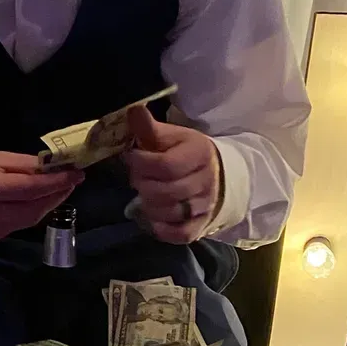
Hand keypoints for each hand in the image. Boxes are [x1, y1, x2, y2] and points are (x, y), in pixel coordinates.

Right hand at [0, 150, 80, 240]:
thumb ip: (25, 165)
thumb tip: (55, 168)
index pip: (32, 189)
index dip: (58, 182)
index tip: (78, 174)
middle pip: (35, 208)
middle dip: (57, 194)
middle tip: (72, 180)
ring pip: (31, 219)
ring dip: (48, 203)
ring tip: (60, 188)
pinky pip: (20, 223)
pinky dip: (33, 211)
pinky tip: (40, 199)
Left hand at [125, 105, 222, 242]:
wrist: (216, 172)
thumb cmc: (185, 152)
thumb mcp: (170, 135)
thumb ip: (149, 128)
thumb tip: (133, 111)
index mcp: (200, 154)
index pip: (166, 165)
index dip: (140, 163)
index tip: (130, 157)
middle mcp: (206, 182)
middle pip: (165, 191)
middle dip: (141, 183)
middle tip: (137, 176)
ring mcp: (205, 206)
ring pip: (169, 212)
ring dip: (148, 204)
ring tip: (145, 193)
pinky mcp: (201, 226)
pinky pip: (179, 234)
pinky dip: (161, 228)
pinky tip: (153, 216)